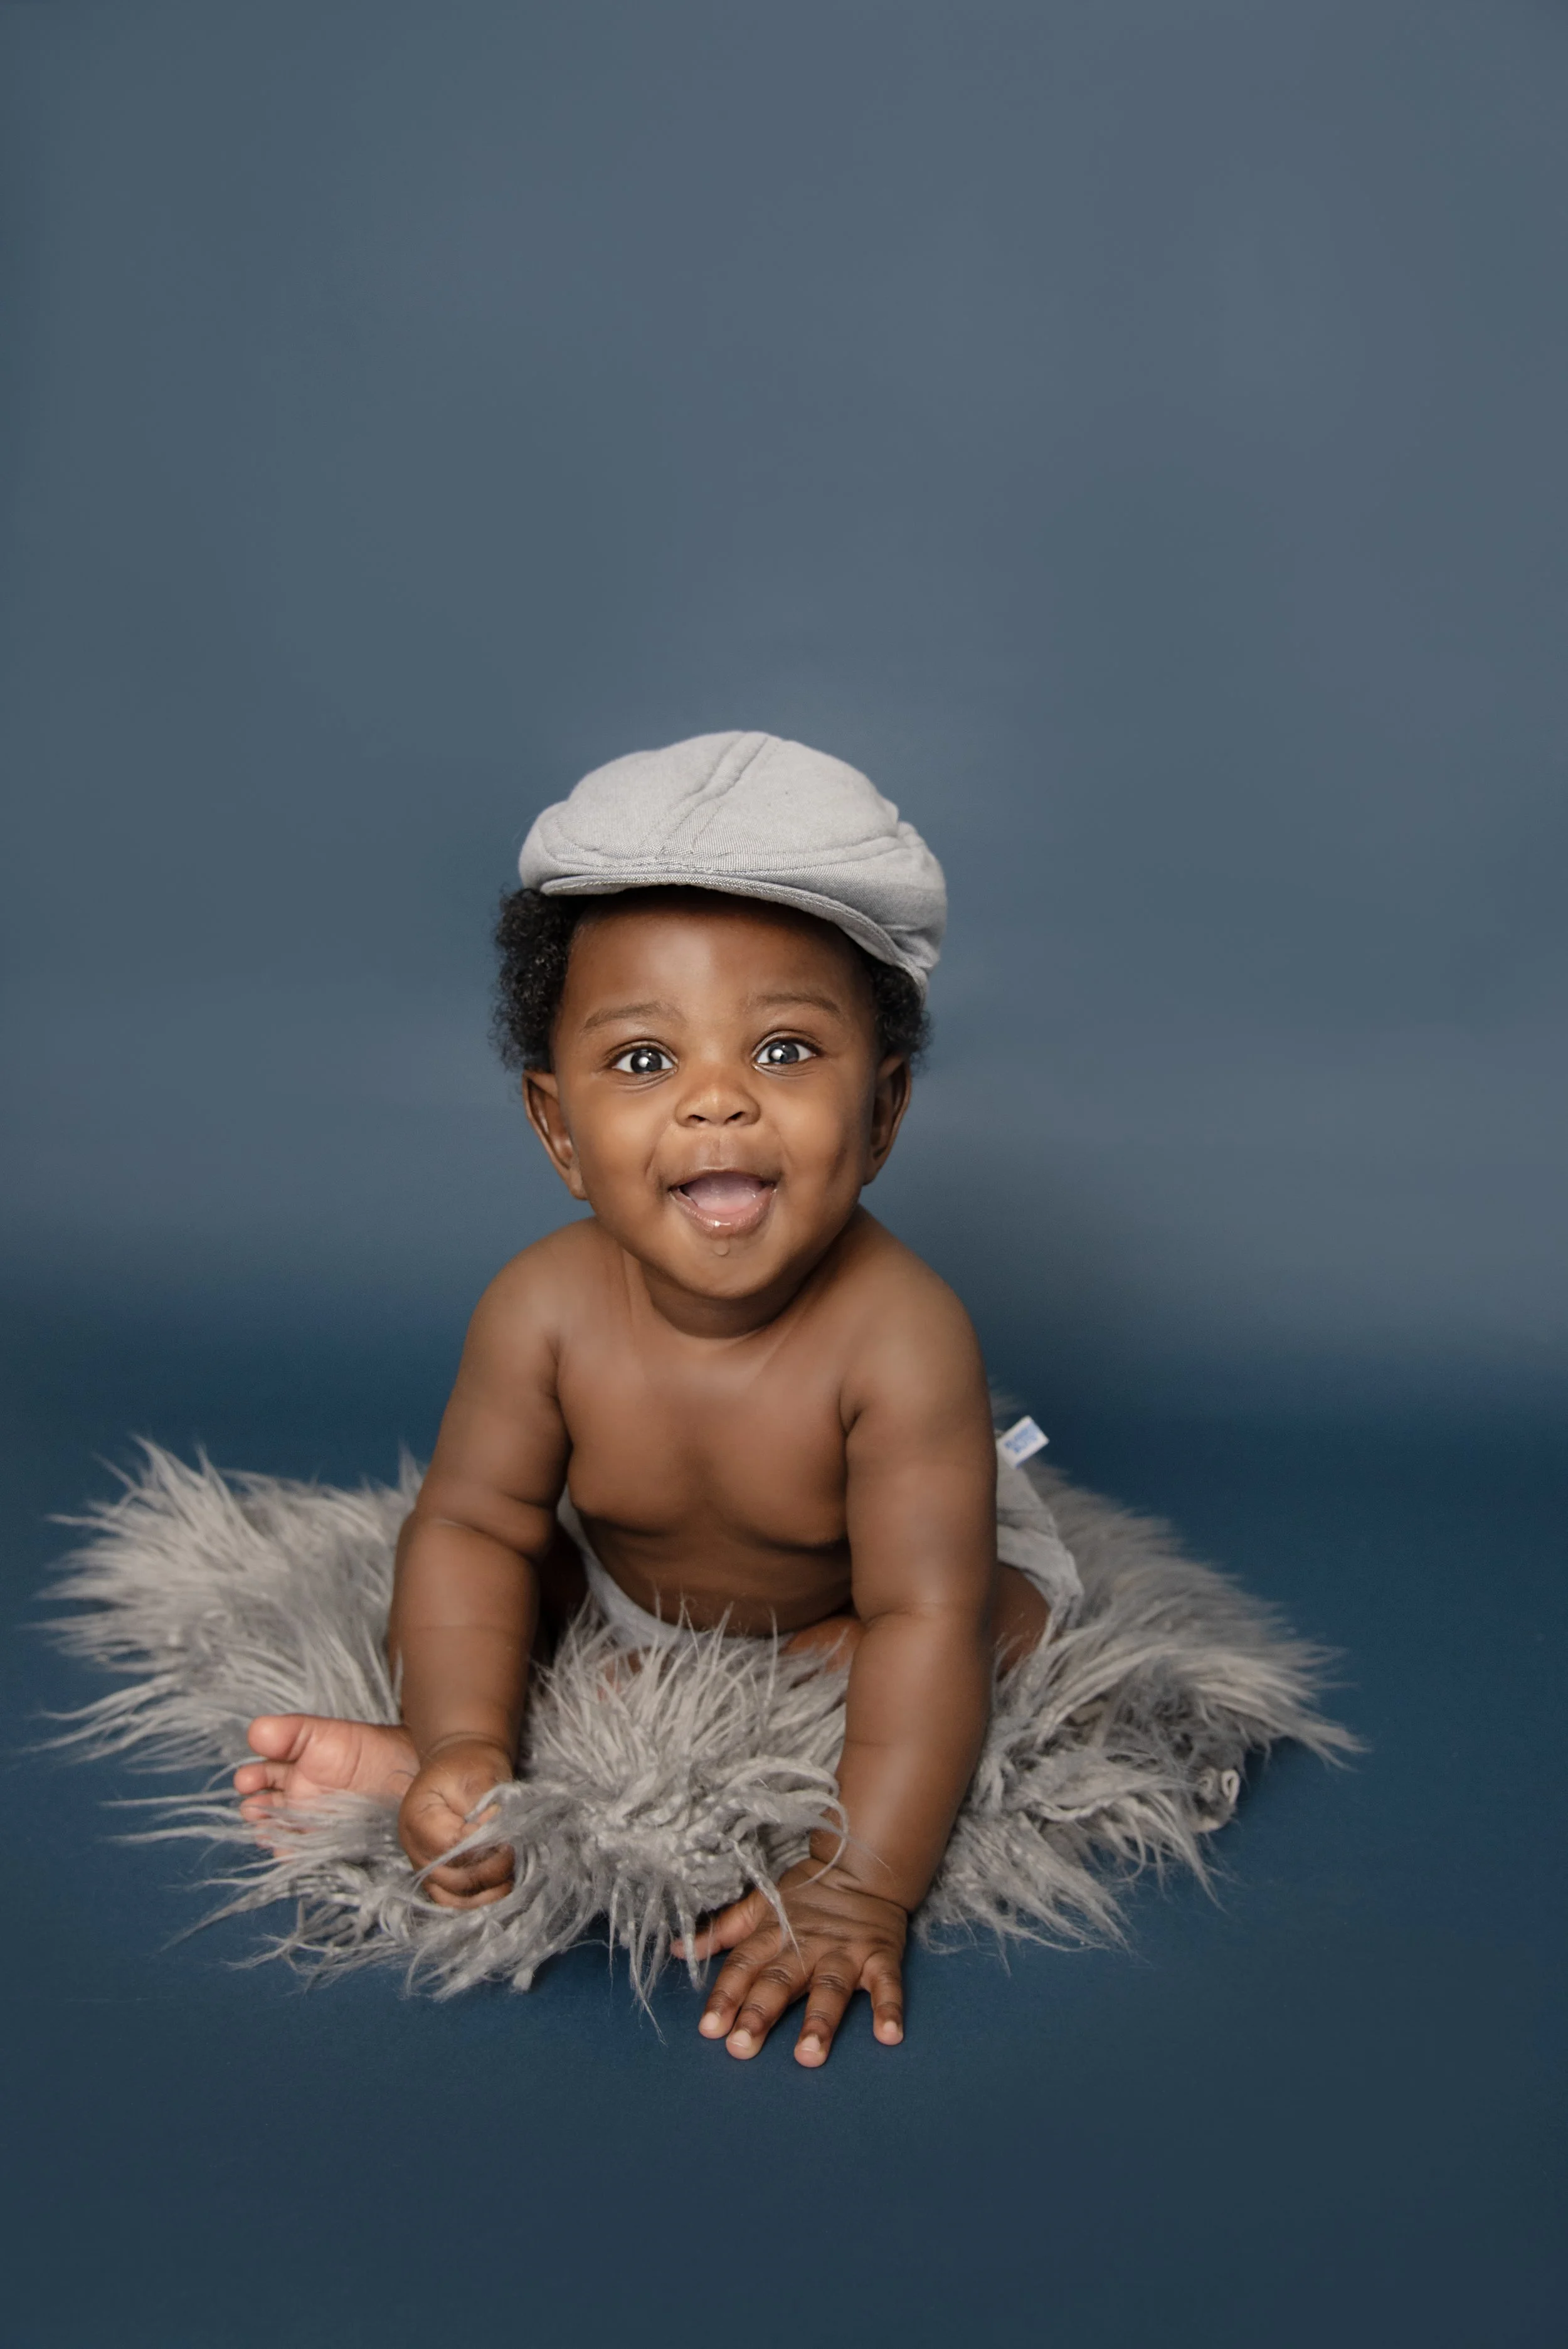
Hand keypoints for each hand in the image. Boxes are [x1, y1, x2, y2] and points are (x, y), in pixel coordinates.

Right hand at [397, 1735, 515, 1907]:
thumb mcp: (479, 1773)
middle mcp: (414, 1849)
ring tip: (512, 1872)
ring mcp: (424, 1867)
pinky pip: (455, 1903)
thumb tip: (497, 1831)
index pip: (452, 1846)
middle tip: (516, 1850)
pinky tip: (501, 1887)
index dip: (484, 1842)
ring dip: (488, 1891)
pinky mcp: (437, 1878)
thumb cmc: (469, 1766)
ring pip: (454, 1899)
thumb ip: (486, 1804)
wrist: (460, 1763)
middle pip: (453, 1878)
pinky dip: (479, 1902)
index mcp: (417, 1818)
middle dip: (492, 1868)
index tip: (506, 1828)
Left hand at [676, 1858, 906, 2066]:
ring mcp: (845, 1951)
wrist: (862, 1865)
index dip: (726, 1995)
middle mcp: (807, 1946)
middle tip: (741, 2047)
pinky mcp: (880, 1955)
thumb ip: (721, 1932)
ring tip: (809, 2054)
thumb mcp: (760, 1907)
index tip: (710, 2027)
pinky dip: (889, 2007)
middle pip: (780, 1980)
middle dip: (760, 2013)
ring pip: (829, 1987)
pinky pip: (886, 1983)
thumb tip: (678, 1950)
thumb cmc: (807, 1895)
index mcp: (774, 1934)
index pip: (744, 1965)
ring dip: (820, 2021)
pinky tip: (889, 2035)